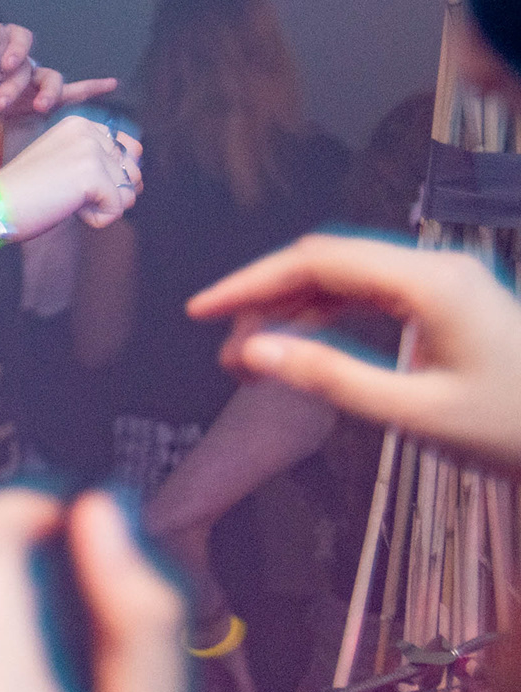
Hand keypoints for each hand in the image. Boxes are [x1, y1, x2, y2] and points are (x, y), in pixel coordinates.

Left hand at [0, 24, 118, 115]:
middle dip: (17, 83)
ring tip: (40, 108)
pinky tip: (110, 84)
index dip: (14, 46)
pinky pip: (67, 92)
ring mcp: (27, 80)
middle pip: (29, 66)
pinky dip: (88, 87)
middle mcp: (17, 60)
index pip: (14, 35)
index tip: (3, 63)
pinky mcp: (31, 99)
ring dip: (48, 93)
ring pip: (49, 80)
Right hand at [0, 114, 141, 235]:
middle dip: (111, 191)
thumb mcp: (64, 162)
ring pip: (128, 191)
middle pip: (132, 171)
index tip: (72, 181)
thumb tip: (139, 179)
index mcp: (81, 124)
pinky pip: (117, 208)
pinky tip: (69, 209)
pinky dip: (97, 219)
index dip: (110, 175)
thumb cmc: (25, 191)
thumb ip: (99, 161)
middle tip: (70, 193)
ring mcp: (90, 151)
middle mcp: (88, 131)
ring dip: (102, 206)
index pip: (128, 150)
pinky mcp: (91, 175)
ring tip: (67, 199)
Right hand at [189, 234, 520, 466]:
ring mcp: (443, 281)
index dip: (251, 283)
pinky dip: (327, 315)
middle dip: (266, 298)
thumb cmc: (510, 430)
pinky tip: (299, 345)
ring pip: (345, 277)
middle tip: (225, 350)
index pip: (317, 261)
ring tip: (253, 357)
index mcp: (429, 282)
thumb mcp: (415, 413)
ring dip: (293, 309)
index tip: (201, 312)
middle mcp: (434, 267)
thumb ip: (329, 377)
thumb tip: (250, 353)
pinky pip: (371, 294)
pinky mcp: (448, 301)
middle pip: (327, 261)